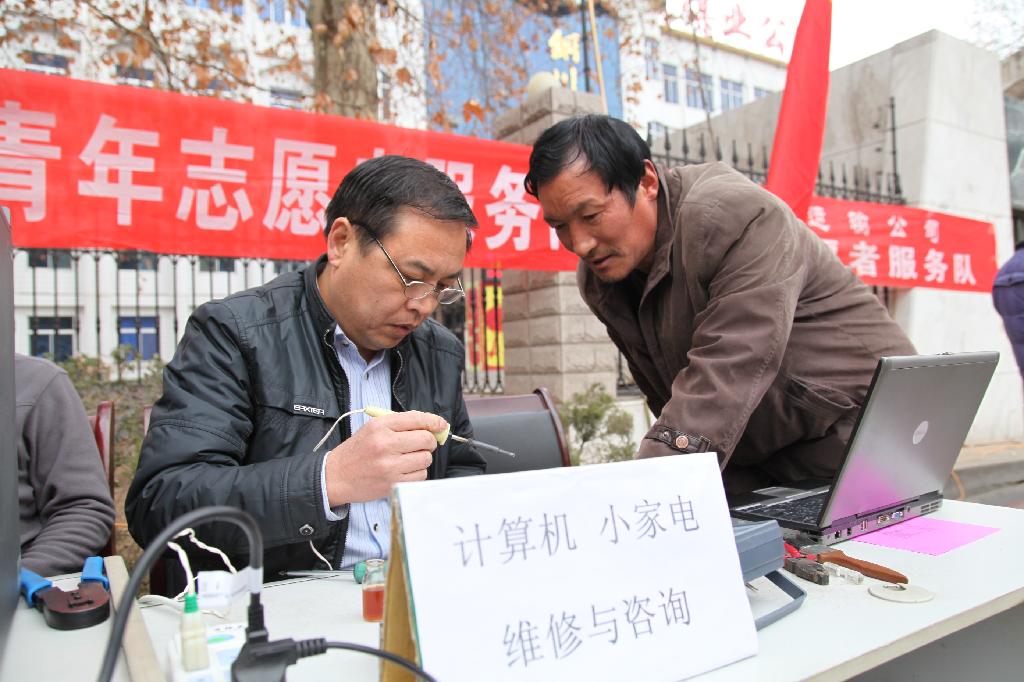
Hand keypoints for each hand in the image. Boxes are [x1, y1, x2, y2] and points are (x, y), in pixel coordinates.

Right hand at [324, 410, 446, 504]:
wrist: (336, 476)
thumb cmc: (357, 451)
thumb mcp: (372, 429)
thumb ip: (400, 424)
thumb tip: (432, 425)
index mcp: (380, 426)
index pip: (417, 419)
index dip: (434, 421)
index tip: (441, 425)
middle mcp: (385, 444)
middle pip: (426, 439)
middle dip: (428, 441)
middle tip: (421, 444)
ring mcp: (390, 466)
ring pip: (426, 458)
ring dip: (422, 458)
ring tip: (408, 459)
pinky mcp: (393, 484)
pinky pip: (420, 476)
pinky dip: (417, 473)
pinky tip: (404, 471)